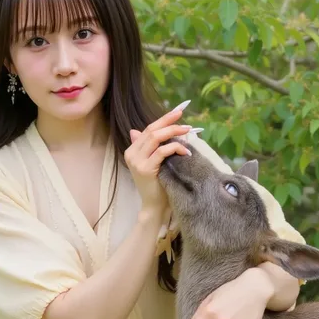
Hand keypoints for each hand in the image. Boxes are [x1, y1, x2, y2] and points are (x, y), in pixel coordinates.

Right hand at [124, 103, 191, 221]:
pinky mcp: (145, 169)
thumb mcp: (157, 162)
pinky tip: (186, 151)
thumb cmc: (159, 184)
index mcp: (132, 150)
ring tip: (187, 131)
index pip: (148, 129)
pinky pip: (162, 152)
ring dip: (174, 132)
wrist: (154, 206)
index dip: (163, 119)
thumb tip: (156, 130)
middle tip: (184, 119)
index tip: (178, 112)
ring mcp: (137, 161)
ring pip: (156, 138)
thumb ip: (155, 147)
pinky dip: (175, 148)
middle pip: (152, 130)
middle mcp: (131, 153)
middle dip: (169, 122)